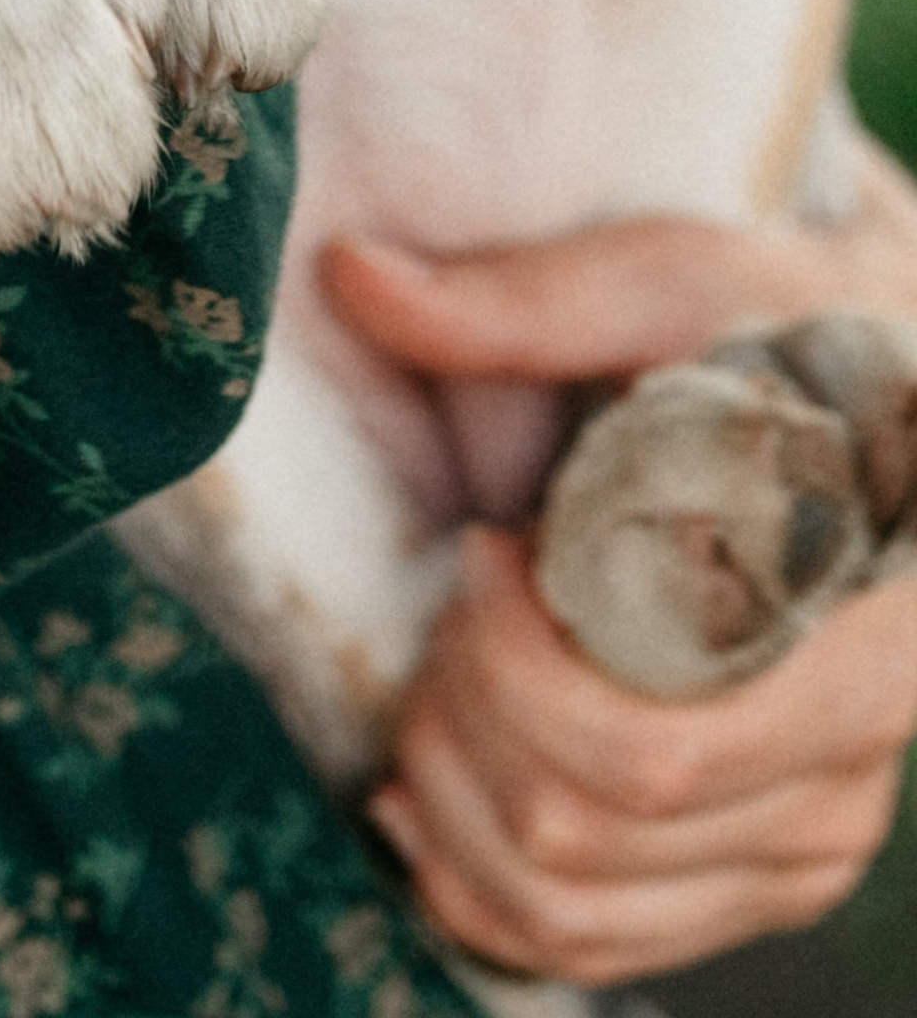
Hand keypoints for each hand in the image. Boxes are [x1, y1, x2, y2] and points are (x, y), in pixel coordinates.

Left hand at [325, 164, 916, 981]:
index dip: (518, 666)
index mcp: (866, 650)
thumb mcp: (680, 287)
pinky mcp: (744, 878)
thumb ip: (530, 304)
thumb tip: (354, 274)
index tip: (492, 545)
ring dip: (450, 788)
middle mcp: (844, 782)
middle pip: (577, 830)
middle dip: (461, 706)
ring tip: (448, 660)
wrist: (886, 415)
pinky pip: (576, 944)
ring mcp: (795, 849)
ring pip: (558, 907)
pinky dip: (466, 876)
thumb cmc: (787, 337)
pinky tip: (427, 776)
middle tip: (464, 583)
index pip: (652, 752)